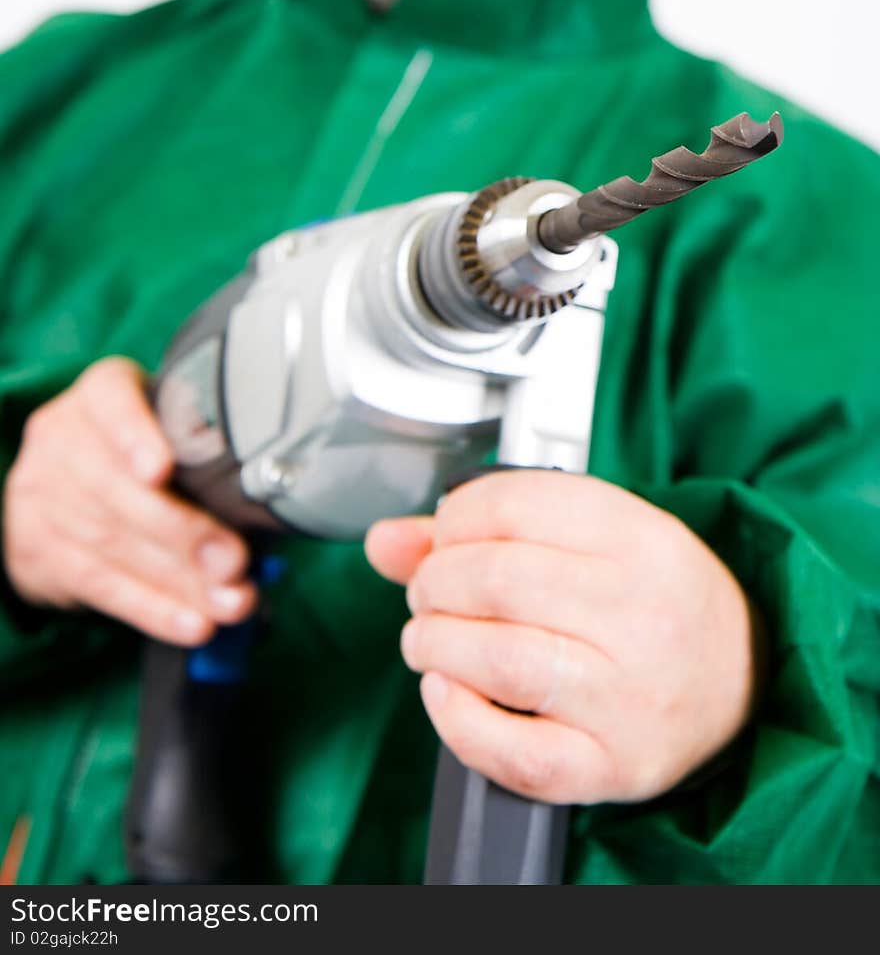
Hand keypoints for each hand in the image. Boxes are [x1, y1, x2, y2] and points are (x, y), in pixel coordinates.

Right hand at [2, 357, 257, 644]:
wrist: (62, 482)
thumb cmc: (140, 448)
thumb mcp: (168, 426)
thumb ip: (203, 449)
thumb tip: (261, 500)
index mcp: (101, 393)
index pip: (111, 401)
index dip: (135, 435)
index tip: (162, 468)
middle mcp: (63, 438)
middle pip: (118, 488)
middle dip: (183, 533)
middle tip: (233, 562)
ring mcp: (42, 495)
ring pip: (113, 544)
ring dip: (180, 582)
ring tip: (231, 602)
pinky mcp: (36, 550)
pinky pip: (101, 585)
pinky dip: (153, 609)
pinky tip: (192, 623)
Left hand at [365, 471, 764, 804]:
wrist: (744, 683)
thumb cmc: (657, 601)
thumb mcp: (593, 538)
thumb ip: (484, 530)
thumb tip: (386, 542)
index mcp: (640, 539)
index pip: (514, 506)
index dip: (455, 519)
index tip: (446, 535)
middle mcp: (641, 614)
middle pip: (496, 581)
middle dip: (434, 583)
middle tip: (430, 593)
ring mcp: (629, 696)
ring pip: (499, 659)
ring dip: (435, 644)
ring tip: (430, 640)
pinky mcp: (613, 765)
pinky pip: (516, 752)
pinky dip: (459, 721)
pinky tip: (448, 692)